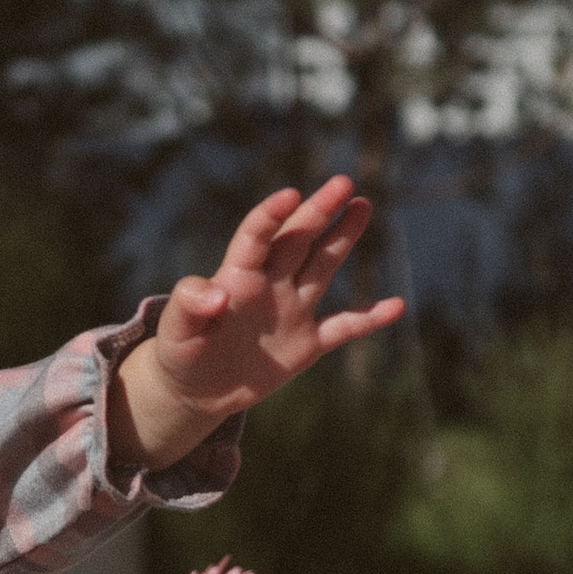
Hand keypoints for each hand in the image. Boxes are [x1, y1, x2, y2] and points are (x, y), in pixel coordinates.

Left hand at [115, 180, 406, 468]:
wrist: (195, 390)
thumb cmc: (180, 353)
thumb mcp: (175, 332)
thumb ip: (189, 306)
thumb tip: (218, 294)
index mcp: (236, 277)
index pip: (256, 236)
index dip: (271, 215)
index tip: (291, 195)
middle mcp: (269, 286)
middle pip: (298, 240)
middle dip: (319, 211)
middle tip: (343, 183)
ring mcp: (291, 311)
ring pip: (322, 267)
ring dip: (342, 239)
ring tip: (362, 206)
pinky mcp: (306, 344)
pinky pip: (344, 327)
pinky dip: (369, 318)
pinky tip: (397, 306)